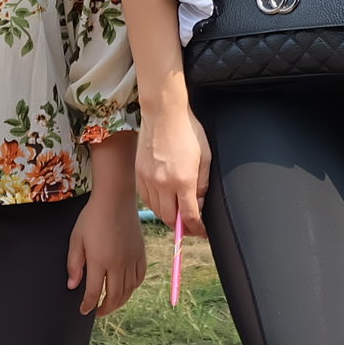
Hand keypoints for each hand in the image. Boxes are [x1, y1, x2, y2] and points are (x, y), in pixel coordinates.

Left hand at [67, 186, 149, 315]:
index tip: (84, 311)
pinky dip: (133, 288)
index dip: (88, 305)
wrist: (115, 198)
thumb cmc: (92, 217)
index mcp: (99, 261)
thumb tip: (73, 286)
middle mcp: (118, 264)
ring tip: (111, 303)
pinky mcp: (140, 253)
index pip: (93, 293)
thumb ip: (74, 264)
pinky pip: (139, 278)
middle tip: (98, 312)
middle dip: (105, 309)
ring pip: (128, 290)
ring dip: (119, 301)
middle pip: (114, 296)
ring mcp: (131, 259)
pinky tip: (126, 288)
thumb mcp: (76, 239)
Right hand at [136, 106, 210, 239]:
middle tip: (190, 226)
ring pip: (157, 210)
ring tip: (178, 213)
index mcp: (183, 180)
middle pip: (170, 218)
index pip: (189, 216)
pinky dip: (155, 204)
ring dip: (168, 216)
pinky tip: (164, 200)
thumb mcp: (205, 157)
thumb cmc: (187, 130)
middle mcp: (163, 183)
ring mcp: (148, 179)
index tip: (201, 231)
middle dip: (182, 226)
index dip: (197, 229)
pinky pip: (146, 199)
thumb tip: (199, 203)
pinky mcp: (139, 173)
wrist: (163, 113)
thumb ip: (202, 184)